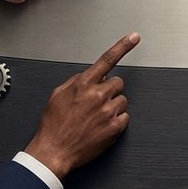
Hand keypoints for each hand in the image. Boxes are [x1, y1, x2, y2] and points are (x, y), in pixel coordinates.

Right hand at [24, 33, 139, 180]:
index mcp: (84, 84)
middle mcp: (98, 95)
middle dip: (109, 90)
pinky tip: (101, 126)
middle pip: (118, 83)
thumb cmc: (54, 125)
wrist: (54, 151)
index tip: (134, 37)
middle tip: (97, 102)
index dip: (122, 46)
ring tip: (96, 117)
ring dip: (113, 106)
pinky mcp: (115, 127)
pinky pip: (125, 117)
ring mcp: (108, 112)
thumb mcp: (58, 95)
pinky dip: (116, 120)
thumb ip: (76, 81)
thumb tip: (89, 77)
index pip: (107, 60)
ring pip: (122, 100)